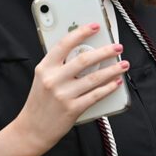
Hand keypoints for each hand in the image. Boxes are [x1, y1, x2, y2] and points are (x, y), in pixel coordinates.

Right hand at [14, 23, 127, 152]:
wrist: (32, 129)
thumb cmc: (40, 102)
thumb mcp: (43, 78)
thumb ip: (59, 66)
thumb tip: (85, 52)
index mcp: (44, 67)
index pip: (64, 44)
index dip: (81, 32)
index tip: (95, 26)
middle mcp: (53, 79)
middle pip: (84, 59)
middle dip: (105, 51)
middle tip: (117, 47)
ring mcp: (63, 95)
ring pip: (94, 77)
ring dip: (112, 70)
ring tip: (123, 65)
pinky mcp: (72, 109)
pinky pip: (96, 95)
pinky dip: (109, 87)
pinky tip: (116, 83)